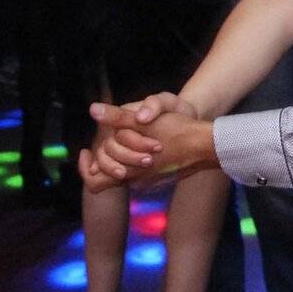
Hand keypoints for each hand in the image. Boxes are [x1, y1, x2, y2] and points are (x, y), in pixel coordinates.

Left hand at [77, 100, 215, 190]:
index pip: (94, 181)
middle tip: (106, 139)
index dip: (85, 167)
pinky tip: (143, 144)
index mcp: (128, 172)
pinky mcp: (162, 179)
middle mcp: (137, 182)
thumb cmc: (176, 132)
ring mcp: (150, 182)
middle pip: (107, 177)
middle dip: (104, 157)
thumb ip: (117, 118)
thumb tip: (93, 110)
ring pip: (125, 174)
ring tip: (125, 137)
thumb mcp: (144, 122)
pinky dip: (135, 160)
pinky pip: (140, 173)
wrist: (207, 145)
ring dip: (121, 156)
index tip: (86, 150)